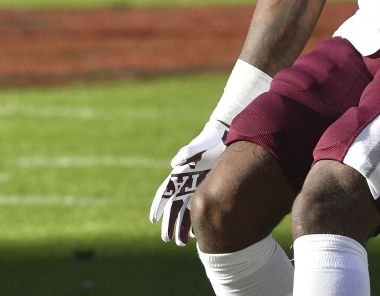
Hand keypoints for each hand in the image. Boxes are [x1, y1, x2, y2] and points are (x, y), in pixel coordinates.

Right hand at [149, 119, 226, 245]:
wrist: (226, 136)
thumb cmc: (212, 139)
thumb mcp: (201, 143)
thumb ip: (188, 152)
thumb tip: (175, 164)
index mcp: (180, 173)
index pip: (165, 192)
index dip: (158, 206)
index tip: (153, 220)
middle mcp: (186, 182)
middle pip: (175, 207)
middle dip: (170, 224)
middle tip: (167, 240)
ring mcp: (197, 186)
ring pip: (186, 211)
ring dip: (182, 227)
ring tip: (181, 243)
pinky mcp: (208, 188)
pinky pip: (200, 209)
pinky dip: (196, 221)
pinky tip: (197, 234)